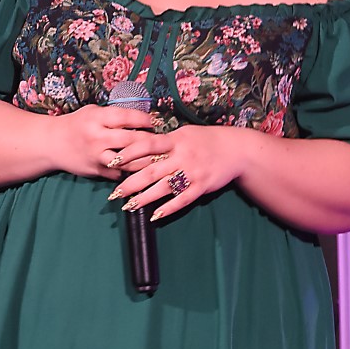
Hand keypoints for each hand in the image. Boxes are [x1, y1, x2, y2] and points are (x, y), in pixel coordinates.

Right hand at [53, 104, 155, 178]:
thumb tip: (143, 116)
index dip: (145, 119)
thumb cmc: (77, 124)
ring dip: (147, 161)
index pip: (127, 117)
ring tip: (160, 159)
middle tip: (166, 142)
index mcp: (97, 118)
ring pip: (128, 161)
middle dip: (152, 141)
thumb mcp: (93, 112)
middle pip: (132, 140)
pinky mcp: (96, 171)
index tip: (155, 121)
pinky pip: (120, 173)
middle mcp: (97, 137)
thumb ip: (114, 115)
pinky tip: (145, 171)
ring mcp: (97, 156)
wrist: (52, 144)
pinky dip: (133, 172)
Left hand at [106, 125, 249, 219]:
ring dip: (144, 199)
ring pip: (163, 188)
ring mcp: (192, 173)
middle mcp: (182, 156)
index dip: (128, 153)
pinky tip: (155, 215)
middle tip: (114, 194)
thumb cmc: (207, 140)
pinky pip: (182, 200)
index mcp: (175, 140)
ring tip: (129, 206)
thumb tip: (141, 147)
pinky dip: (168, 208)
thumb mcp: (185, 133)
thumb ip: (165, 141)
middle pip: (150, 171)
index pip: (147, 145)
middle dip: (130, 184)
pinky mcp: (201, 187)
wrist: (236, 150)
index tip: (112, 162)